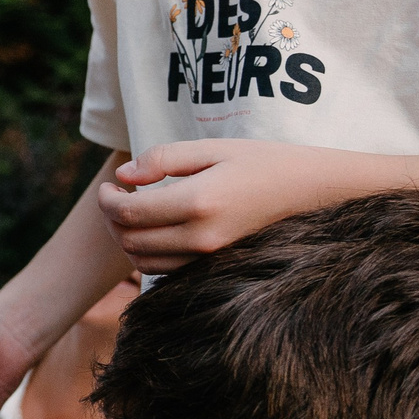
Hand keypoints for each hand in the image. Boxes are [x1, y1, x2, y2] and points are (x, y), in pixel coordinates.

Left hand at [95, 139, 350, 272]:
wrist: (312, 192)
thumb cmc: (263, 162)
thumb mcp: (213, 148)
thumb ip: (163, 159)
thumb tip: (123, 175)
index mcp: (197, 202)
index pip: (127, 213)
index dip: (106, 200)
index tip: (109, 184)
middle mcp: (201, 237)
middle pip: (129, 241)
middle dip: (111, 219)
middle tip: (114, 196)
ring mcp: (209, 257)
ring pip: (143, 262)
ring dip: (126, 238)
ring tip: (131, 211)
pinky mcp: (216, 266)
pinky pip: (166, 270)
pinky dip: (148, 253)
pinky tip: (155, 228)